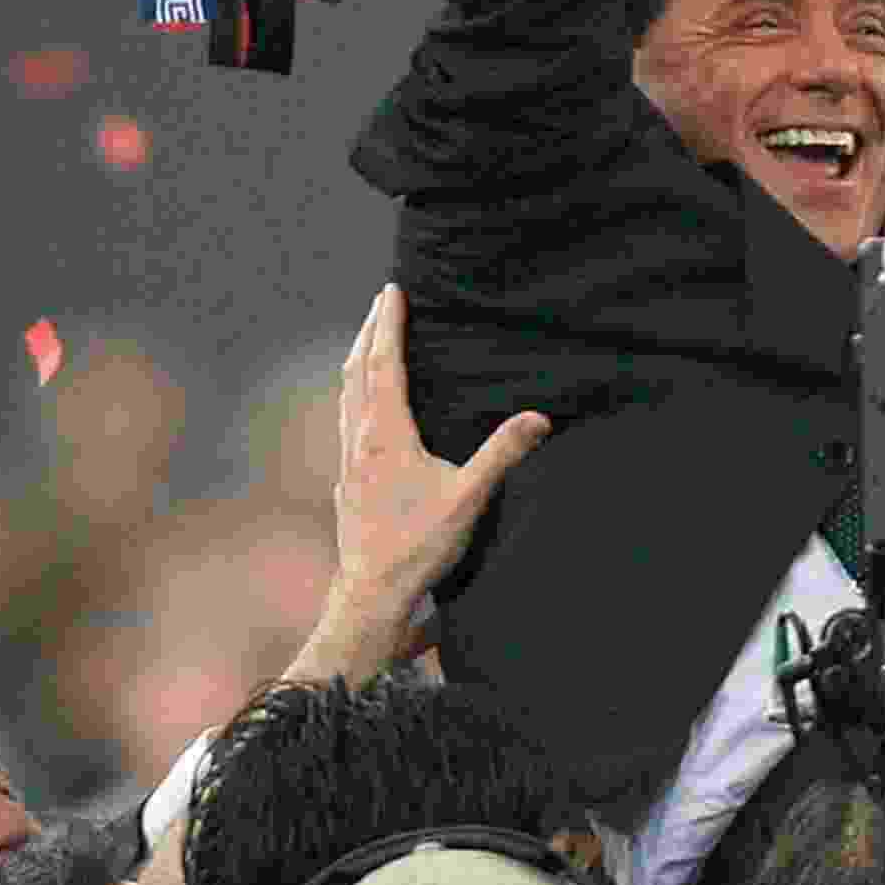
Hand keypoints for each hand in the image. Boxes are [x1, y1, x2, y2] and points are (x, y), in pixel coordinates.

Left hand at [333, 288, 549, 628]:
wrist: (372, 593)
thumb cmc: (418, 546)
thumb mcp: (469, 498)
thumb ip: (502, 454)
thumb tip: (539, 419)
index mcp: (385, 436)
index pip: (383, 366)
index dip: (388, 326)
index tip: (391, 291)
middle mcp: (359, 442)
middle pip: (356, 373)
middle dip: (369, 332)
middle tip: (382, 301)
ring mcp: (347, 463)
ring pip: (345, 397)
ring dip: (357, 361)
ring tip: (369, 341)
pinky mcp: (346, 483)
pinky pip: (345, 423)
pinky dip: (353, 396)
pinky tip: (363, 408)